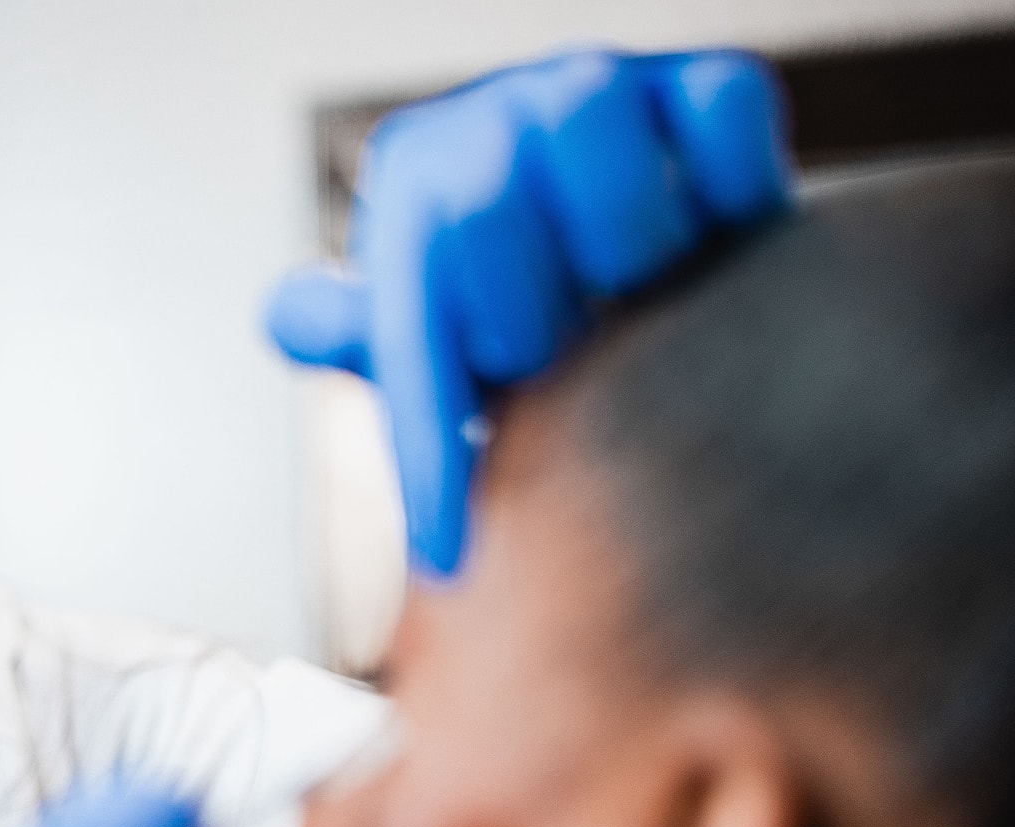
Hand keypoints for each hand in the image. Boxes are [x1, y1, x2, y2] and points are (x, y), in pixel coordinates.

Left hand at [267, 48, 791, 574]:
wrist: (657, 212)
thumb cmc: (526, 284)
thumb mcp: (438, 323)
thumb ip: (362, 333)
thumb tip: (285, 320)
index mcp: (414, 179)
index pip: (405, 323)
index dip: (425, 443)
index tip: (448, 556)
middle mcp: (495, 117)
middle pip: (484, 223)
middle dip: (528, 327)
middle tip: (564, 348)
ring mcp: (597, 87)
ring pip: (610, 192)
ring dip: (636, 263)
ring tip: (638, 291)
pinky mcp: (705, 78)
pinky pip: (721, 132)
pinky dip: (733, 194)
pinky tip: (718, 231)